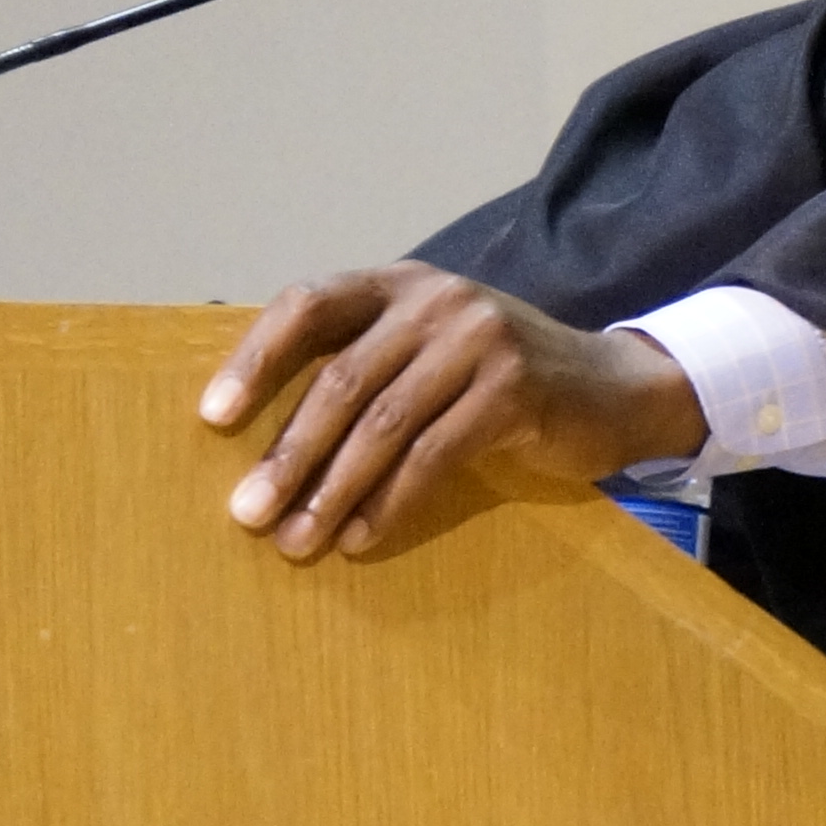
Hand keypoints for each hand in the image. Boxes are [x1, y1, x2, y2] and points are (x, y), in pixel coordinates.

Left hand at [199, 264, 707, 562]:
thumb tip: (262, 438)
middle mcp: (435, 300)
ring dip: (332, 490)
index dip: (256, 359)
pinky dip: (390, 502)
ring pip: (384, 423)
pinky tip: (361, 538)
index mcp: (398, 284)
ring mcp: (479, 339)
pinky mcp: (514, 389)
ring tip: (297, 541)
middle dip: (289, 453)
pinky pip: (434, 454)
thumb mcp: (429, 351)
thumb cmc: (500, 380)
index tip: (213, 417)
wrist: (612, 389)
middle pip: (341, 379)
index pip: (308, 305)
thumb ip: (364, 366)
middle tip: (248, 513)